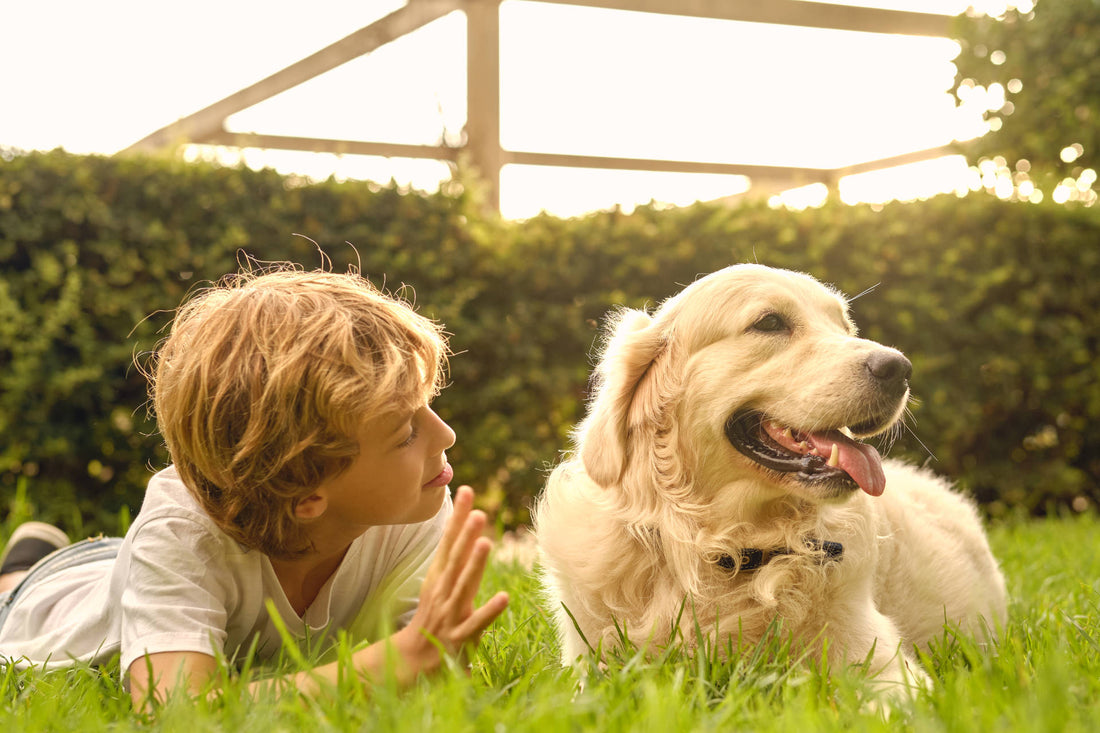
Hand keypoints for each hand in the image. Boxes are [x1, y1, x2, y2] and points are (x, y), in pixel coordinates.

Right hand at [393, 485, 508, 676]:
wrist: (412, 660)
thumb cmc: (434, 616)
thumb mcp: (440, 583)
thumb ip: (456, 556)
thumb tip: (469, 525)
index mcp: (439, 576)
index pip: (449, 541)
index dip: (457, 517)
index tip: (466, 490)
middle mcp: (443, 591)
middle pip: (455, 559)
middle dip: (465, 534)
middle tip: (478, 511)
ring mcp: (450, 614)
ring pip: (463, 586)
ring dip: (474, 564)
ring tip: (486, 543)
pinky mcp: (459, 638)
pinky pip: (476, 624)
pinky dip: (488, 611)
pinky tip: (504, 598)